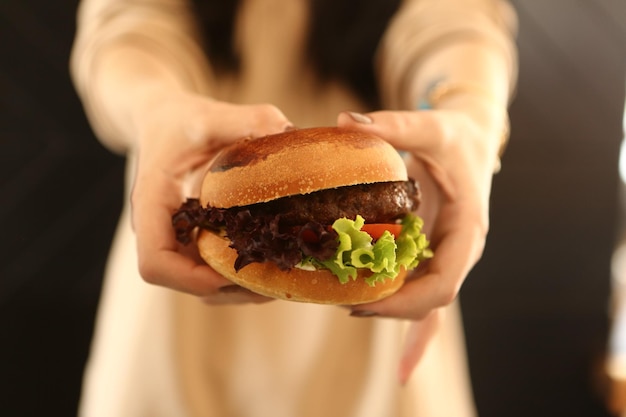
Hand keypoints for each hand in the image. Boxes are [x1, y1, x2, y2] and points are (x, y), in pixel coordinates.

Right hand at [130, 90, 291, 302]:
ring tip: (279, 276)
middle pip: (182, 283)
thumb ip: (250, 119)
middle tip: (276, 280)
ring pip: (197, 284)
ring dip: (237, 288)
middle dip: (229, 289)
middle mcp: (158, 229)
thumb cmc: (181, 119)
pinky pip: (207, 270)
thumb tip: (291, 132)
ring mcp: (173, 238)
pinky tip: (271, 262)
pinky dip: (237, 276)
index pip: (155, 262)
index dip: (192, 279)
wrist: (161, 121)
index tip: (235, 272)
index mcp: (152, 202)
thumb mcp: (213, 114)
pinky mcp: (189, 239)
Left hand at [337, 108, 499, 379]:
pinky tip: (393, 351)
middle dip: (388, 310)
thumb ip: (393, 125)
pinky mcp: (432, 252)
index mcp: (468, 230)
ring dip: (387, 309)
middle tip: (341, 303)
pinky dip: (406, 319)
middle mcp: (459, 250)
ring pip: (422, 300)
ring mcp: (446, 255)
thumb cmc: (456, 135)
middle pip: (428, 300)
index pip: (443, 284)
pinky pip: (421, 294)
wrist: (471, 139)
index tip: (364, 304)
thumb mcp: (430, 126)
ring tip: (342, 304)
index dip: (405, 302)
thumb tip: (344, 122)